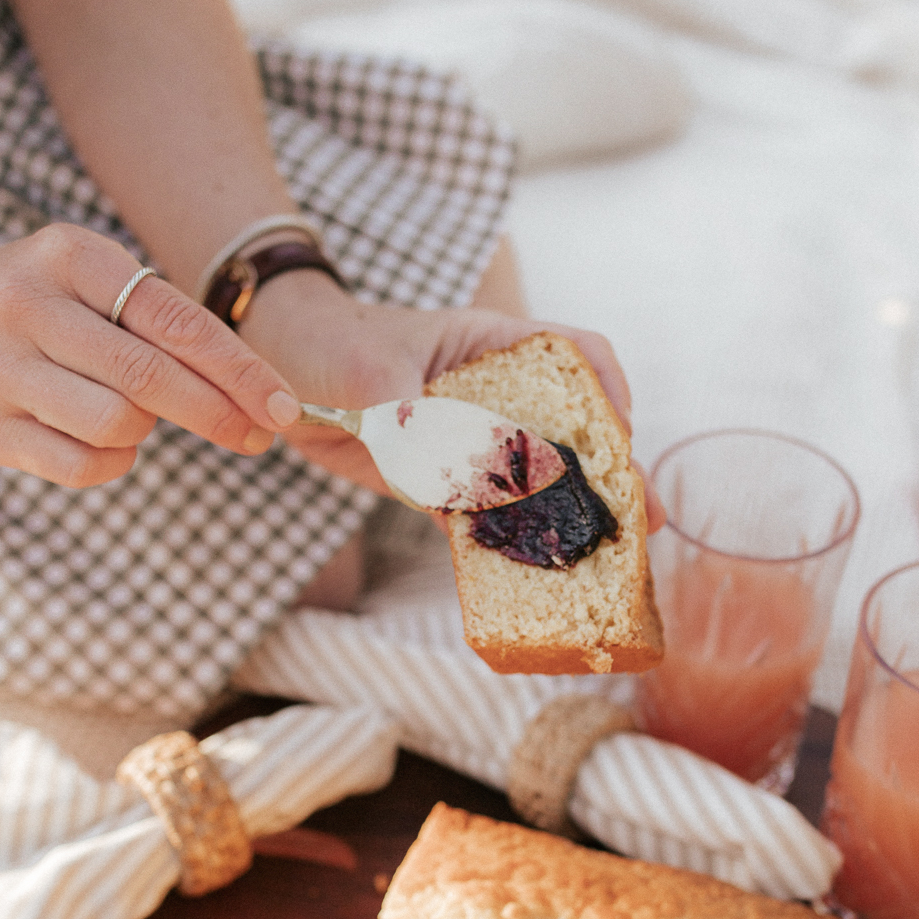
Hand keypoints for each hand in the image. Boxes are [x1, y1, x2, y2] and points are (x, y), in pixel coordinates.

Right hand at [0, 223, 303, 486]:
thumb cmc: (38, 303)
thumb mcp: (89, 280)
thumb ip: (160, 322)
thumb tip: (257, 392)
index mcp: (66, 256)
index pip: (175, 320)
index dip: (240, 371)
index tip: (284, 407)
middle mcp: (24, 305)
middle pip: (151, 379)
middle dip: (218, 413)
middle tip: (257, 435)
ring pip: (118, 425)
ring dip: (148, 430)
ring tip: (136, 414)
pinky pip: (82, 465)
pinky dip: (114, 460)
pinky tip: (106, 439)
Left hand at [237, 270, 664, 526]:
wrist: (276, 371)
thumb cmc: (330, 343)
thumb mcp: (370, 374)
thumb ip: (411, 423)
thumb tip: (449, 486)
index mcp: (494, 345)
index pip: (576, 353)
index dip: (609, 390)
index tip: (619, 433)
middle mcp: (496, 393)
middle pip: (575, 427)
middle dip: (613, 473)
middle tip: (642, 521)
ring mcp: (473, 439)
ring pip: (538, 479)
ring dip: (571, 517)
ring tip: (608, 559)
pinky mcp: (443, 481)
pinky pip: (485, 516)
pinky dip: (507, 545)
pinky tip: (529, 576)